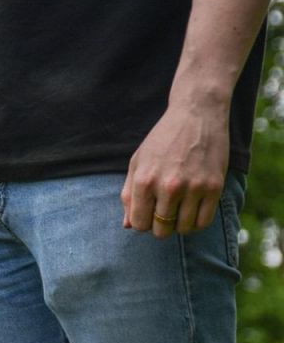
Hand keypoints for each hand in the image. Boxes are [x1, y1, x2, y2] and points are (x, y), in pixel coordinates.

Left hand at [122, 97, 230, 237]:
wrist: (198, 113)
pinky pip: (204, 222)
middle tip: (165, 212)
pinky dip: (196, 223)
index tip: (148, 213)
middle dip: (160, 226)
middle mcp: (168, 186)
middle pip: (161, 229)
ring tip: (179, 210)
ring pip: (183, 229)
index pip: (139, 223)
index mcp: (145, 181)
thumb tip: (128, 226)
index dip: (142, 223)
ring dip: (179, 225)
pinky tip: (193, 212)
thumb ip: (129, 195)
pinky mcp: (214, 186)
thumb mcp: (138, 162)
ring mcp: (193, 187)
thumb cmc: (162, 140)